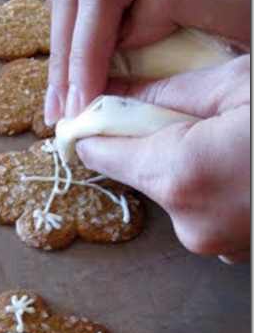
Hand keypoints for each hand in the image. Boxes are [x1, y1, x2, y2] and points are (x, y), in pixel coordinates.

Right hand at [45, 0, 248, 124]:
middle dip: (67, 55)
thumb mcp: (235, 8)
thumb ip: (182, 3)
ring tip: (60, 102)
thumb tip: (123, 33)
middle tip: (64, 108)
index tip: (89, 100)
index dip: (91, 49)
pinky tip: (69, 79)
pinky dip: (66, 46)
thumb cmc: (247, 16)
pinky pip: (73, 6)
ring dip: (60, 54)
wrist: (248, 12)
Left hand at [76, 56, 249, 262]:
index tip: (93, 112)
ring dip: (182, 162)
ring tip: (229, 140)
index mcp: (183, 175)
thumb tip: (123, 96)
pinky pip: (198, 206)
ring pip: (170, 189)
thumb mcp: (241, 83)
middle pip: (137, 170)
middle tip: (187, 113)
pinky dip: (206, 183)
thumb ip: (170, 93)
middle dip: (149, 141)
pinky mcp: (231, 249)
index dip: (94, 127)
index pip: (101, 151)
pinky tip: (241, 166)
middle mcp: (189, 221)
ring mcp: (212, 242)